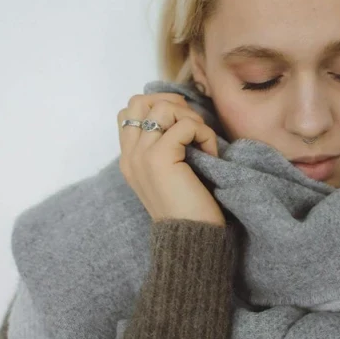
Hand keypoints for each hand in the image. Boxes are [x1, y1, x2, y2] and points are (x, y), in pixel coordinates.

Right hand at [117, 92, 224, 226]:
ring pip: (163, 107)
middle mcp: (130, 154)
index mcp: (129, 158)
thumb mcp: (170, 172)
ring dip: (190, 119)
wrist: (190, 237)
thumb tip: (182, 114)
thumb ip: (164, 146)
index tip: (182, 125)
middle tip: (192, 127)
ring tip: (202, 143)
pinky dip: (204, 135)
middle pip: (140, 100)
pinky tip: (210, 156)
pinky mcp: (160, 157)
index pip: (130, 111)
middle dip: (172, 104)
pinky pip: (186, 125)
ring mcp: (142, 155)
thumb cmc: (188, 207)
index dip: (158, 106)